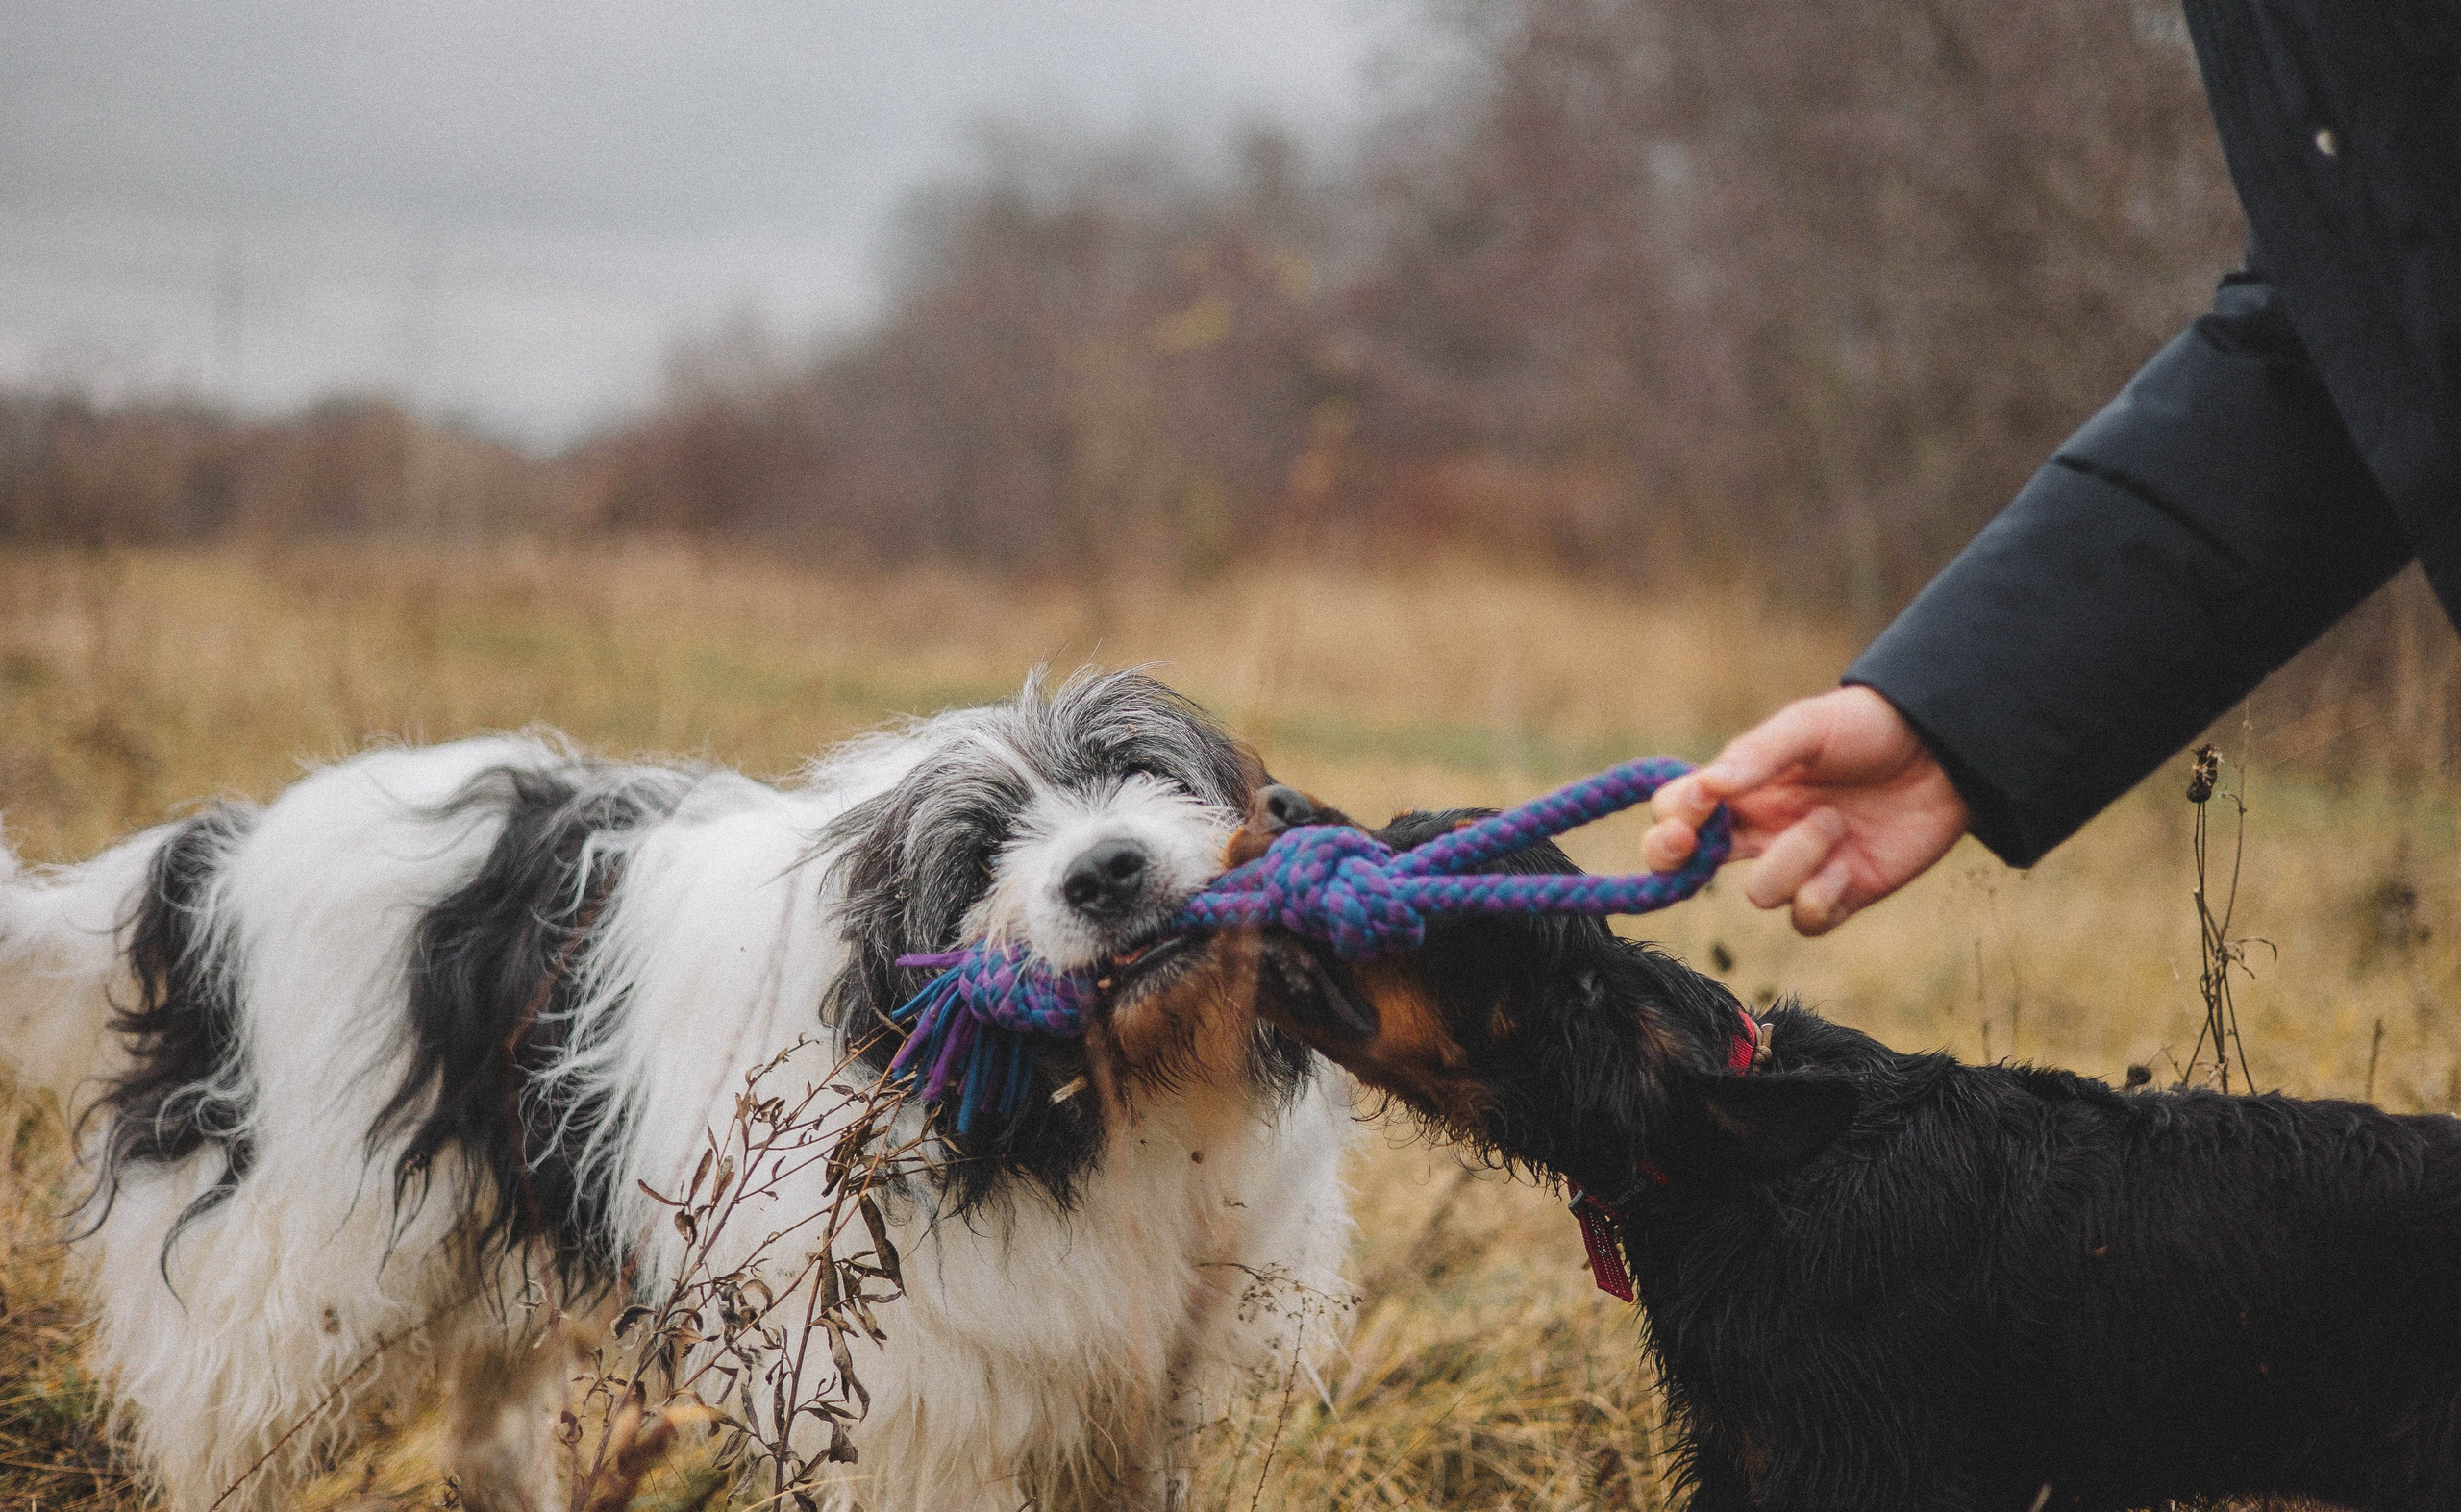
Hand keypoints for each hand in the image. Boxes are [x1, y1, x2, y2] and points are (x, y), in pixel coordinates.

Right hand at [1641, 687, 1968, 934]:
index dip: (1670, 819)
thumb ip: (1757, 754)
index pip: (1678, 811)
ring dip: (1794, 859)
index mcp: (1743, 788)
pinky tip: (1850, 864)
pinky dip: (1822, 895)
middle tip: (1693, 845)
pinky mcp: (1841, 895)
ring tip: (1835, 822)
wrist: (1945, 752)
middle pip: (1689, 864)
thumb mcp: (1810, 725)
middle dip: (1675, 861)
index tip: (1693, 809)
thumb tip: (1706, 785)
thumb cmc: (1870, 727)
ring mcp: (1799, 866)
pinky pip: (1806, 918)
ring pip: (1759, 893)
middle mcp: (1760, 830)